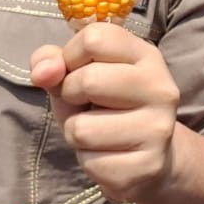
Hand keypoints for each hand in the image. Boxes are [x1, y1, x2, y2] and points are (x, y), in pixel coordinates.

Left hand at [31, 22, 180, 203]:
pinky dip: (89, 160)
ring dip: (76, 133)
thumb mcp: (78, 75)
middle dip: (71, 96)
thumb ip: (53, 62)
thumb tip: (42, 73)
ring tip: (98, 133)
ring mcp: (158, 128)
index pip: (95, 37)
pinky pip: (91, 162)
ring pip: (82, 128)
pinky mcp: (147, 165)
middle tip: (89, 106)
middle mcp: (161, 88)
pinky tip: (109, 155)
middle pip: (88, 80)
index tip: (79, 70)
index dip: (72, 56)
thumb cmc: (106, 108)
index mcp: (146, 56)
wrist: (149, 158)